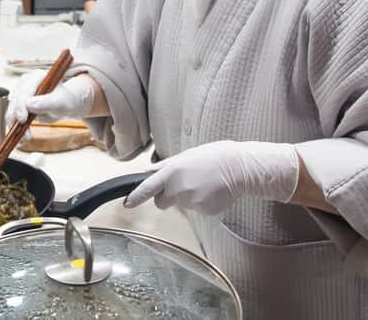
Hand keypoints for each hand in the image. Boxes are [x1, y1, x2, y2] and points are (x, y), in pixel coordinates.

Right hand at [5, 72, 94, 128]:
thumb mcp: (62, 102)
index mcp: (37, 77)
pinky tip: (22, 137)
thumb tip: (29, 104)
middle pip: (15, 100)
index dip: (21, 104)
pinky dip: (16, 128)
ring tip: (26, 138)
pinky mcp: (19, 104)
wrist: (66, 105)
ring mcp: (21, 94)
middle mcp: (26, 83)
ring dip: (16, 125)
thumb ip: (48, 102)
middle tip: (25, 134)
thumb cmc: (66, 100)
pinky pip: (13, 117)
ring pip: (11, 110)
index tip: (22, 119)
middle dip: (17, 118)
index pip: (24, 90)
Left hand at [124, 140, 299, 214]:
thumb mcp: (185, 156)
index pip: (147, 188)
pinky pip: (197, 209)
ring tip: (203, 183)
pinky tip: (212, 191)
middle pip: (161, 201)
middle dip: (166, 197)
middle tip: (183, 185)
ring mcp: (192, 202)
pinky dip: (202, 202)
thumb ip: (165, 167)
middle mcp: (178, 189)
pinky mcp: (205, 211)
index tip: (127, 204)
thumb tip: (149, 172)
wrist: (239, 167)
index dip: (136, 197)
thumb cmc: (212, 156)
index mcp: (171, 172)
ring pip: (182, 204)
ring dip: (188, 197)